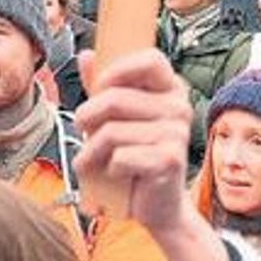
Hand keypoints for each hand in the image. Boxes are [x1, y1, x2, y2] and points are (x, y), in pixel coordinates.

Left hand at [73, 48, 192, 233]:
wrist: (159, 204)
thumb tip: (85, 55)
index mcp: (171, 89)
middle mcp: (179, 108)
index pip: (151, 59)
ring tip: (89, 158)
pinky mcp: (169, 160)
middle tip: (81, 128)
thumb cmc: (135, 154)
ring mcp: (177, 134)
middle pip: (116, 97)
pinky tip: (112, 172)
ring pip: (111, 131)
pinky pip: (120, 156)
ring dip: (90, 149)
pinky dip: (106, 167)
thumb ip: (103, 86)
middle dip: (87, 116)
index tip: (99, 85)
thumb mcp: (117, 116)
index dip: (118, 69)